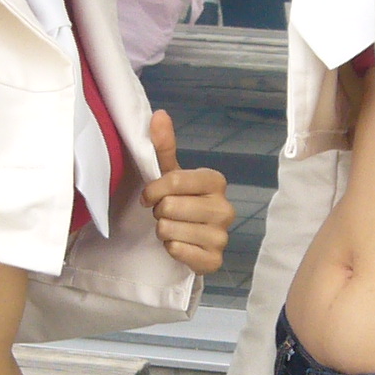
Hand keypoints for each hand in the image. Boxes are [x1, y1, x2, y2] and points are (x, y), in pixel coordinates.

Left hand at [143, 111, 232, 272]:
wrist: (191, 239)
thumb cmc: (179, 201)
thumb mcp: (170, 174)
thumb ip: (163, 146)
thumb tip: (159, 114)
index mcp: (216, 181)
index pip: (173, 181)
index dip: (153, 190)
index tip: (148, 196)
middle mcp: (225, 208)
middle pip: (169, 207)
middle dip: (158, 212)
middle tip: (165, 214)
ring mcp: (222, 236)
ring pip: (169, 230)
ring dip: (163, 231)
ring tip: (173, 228)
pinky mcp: (215, 260)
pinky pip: (178, 252)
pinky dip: (171, 249)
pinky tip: (179, 245)